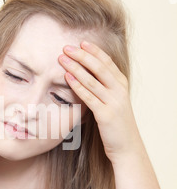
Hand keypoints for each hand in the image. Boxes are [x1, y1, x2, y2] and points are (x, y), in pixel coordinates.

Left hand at [59, 41, 142, 164]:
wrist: (126, 146)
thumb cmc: (115, 124)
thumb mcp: (113, 101)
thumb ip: (103, 87)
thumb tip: (84, 74)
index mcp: (121, 84)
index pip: (106, 62)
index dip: (94, 51)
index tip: (80, 42)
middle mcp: (119, 90)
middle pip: (99, 67)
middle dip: (82, 55)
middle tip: (66, 47)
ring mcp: (113, 102)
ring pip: (92, 80)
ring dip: (76, 67)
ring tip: (62, 59)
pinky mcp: (106, 114)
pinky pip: (89, 97)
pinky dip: (77, 86)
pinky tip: (67, 78)